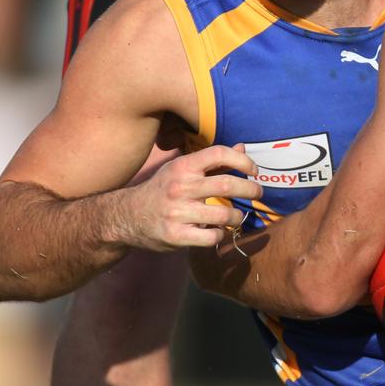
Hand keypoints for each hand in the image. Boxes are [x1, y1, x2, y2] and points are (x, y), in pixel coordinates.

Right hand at [124, 144, 260, 249]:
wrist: (126, 217)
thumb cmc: (161, 190)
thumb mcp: (181, 170)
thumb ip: (212, 161)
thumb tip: (241, 149)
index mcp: (182, 167)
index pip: (219, 154)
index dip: (242, 161)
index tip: (253, 170)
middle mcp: (180, 187)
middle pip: (227, 184)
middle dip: (251, 190)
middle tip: (258, 193)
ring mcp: (177, 213)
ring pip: (224, 214)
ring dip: (238, 216)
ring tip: (238, 216)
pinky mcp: (176, 236)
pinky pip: (212, 236)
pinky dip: (220, 234)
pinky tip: (218, 230)